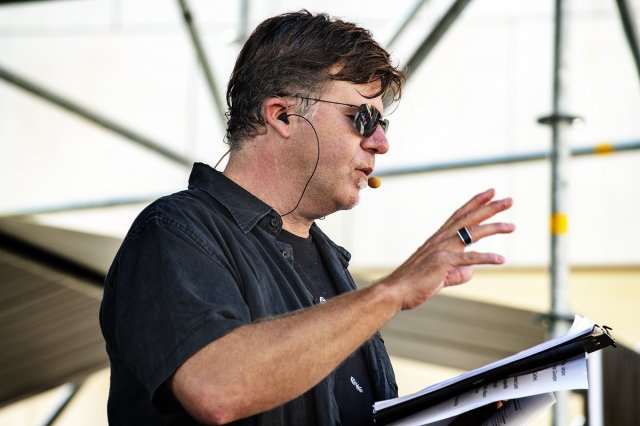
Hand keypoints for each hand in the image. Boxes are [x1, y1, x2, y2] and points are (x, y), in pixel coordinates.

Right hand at [378, 188, 514, 310]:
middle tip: (509, 200)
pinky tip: (501, 259)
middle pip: (469, 219)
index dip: (476, 203)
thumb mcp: (440, 275)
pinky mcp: (442, 263)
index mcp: (439, 239)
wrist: (396, 291)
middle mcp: (441, 240)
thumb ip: (457, 272)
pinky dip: (486, 258)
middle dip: (489, 208)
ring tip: (512, 226)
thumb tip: (470, 272)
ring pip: (472, 233)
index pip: (460, 215)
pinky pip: (469, 259)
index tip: (490, 193)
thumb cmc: (415, 283)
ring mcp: (441, 250)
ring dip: (493, 228)